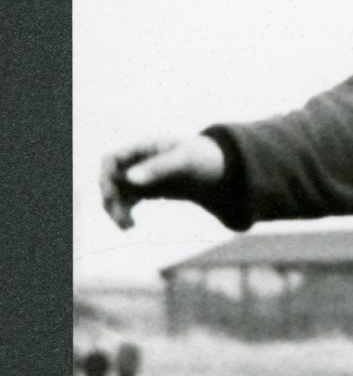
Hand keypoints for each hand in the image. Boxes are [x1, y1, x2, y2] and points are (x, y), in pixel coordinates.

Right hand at [101, 134, 225, 229]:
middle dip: (110, 198)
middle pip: (111, 179)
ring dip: (116, 209)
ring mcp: (142, 176)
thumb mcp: (184, 161)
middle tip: (120, 218)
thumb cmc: (204, 159)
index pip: (112, 160)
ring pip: (118, 193)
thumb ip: (158, 168)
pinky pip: (128, 201)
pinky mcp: (149, 190)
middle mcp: (138, 162)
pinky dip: (125, 213)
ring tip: (126, 227)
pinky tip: (130, 227)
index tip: (111, 196)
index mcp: (144, 148)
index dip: (106, 177)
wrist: (222, 170)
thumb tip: (129, 179)